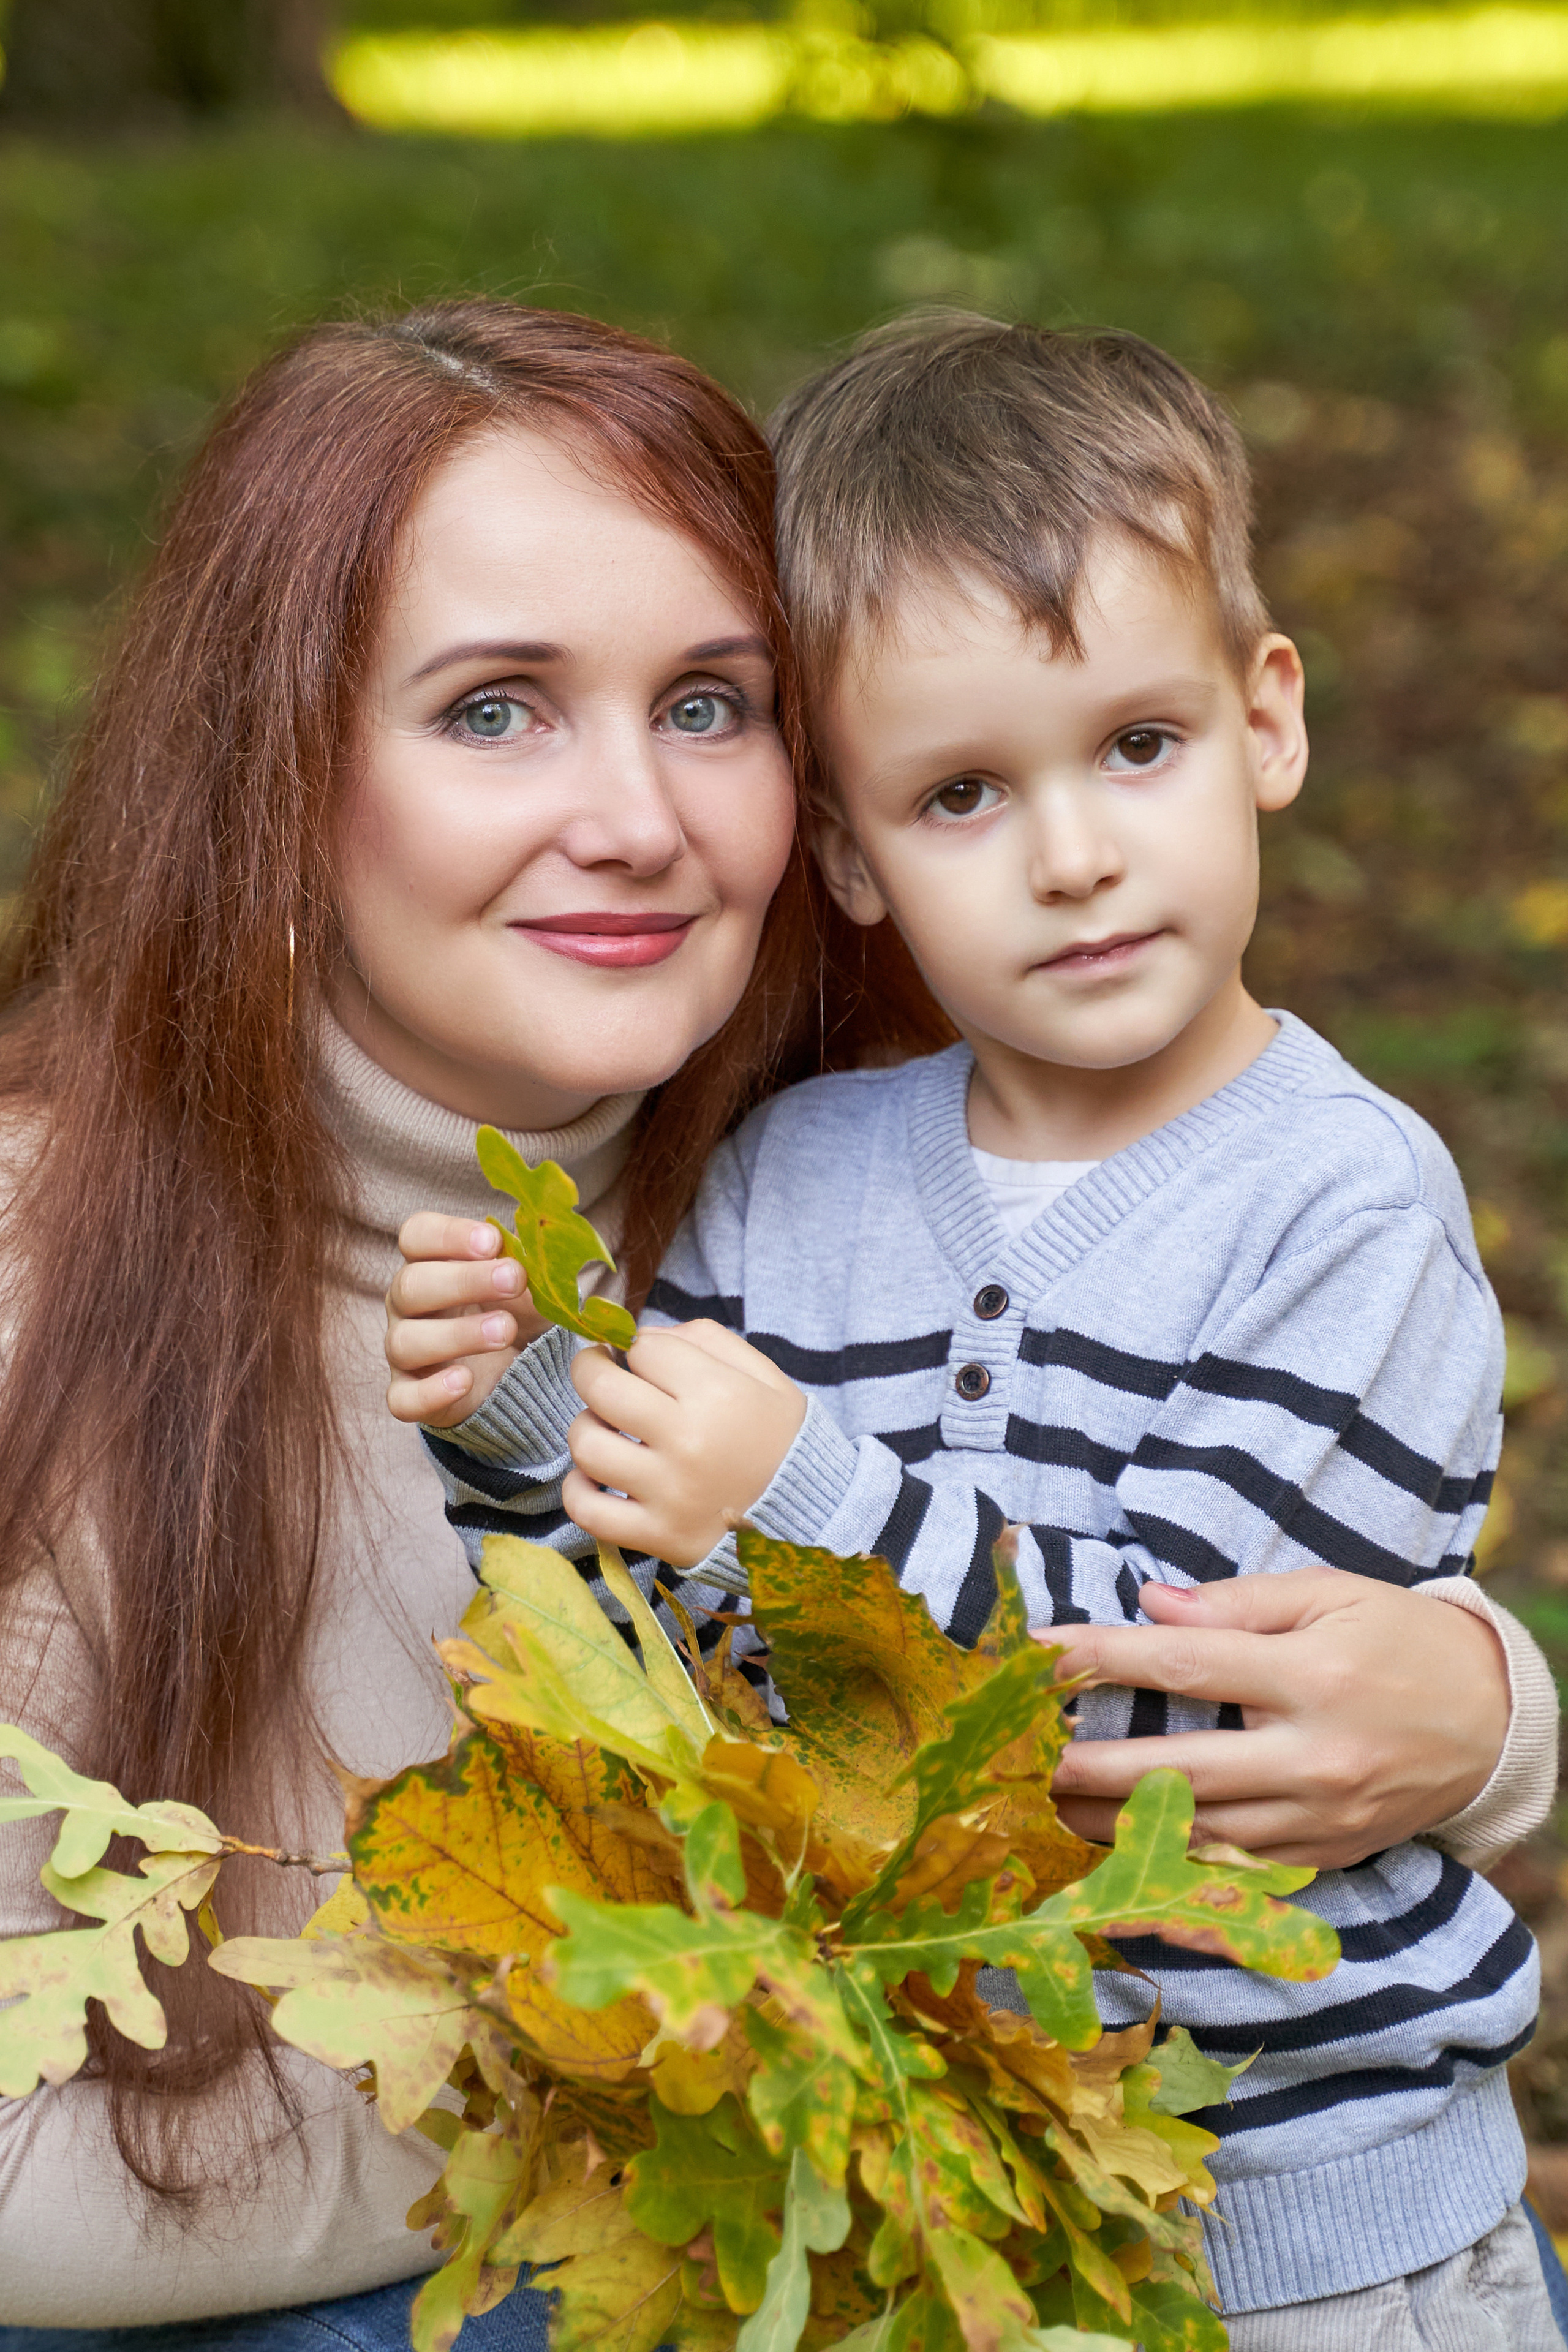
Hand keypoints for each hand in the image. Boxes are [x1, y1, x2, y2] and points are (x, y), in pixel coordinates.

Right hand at [386, 1213, 547, 1427]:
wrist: (518, 1371)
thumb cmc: (513, 1310)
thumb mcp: (526, 1282)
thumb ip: (527, 1260)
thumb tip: (542, 1244)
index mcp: (429, 1263)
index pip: (416, 1235)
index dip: (448, 1235)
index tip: (492, 1241)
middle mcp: (407, 1305)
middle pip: (410, 1285)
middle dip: (464, 1281)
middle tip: (514, 1280)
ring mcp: (404, 1352)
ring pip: (404, 1341)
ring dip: (457, 1334)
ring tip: (505, 1330)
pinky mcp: (410, 1396)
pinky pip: (403, 1398)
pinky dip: (431, 1391)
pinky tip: (465, 1380)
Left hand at [563, 1320, 807, 1567]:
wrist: (813, 1514)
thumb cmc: (779, 1438)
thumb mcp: (764, 1375)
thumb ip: (704, 1340)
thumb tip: (639, 1337)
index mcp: (718, 1395)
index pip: (644, 1349)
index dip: (635, 1347)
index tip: (638, 1357)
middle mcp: (689, 1442)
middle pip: (602, 1389)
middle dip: (590, 1370)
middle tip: (597, 1373)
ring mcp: (670, 1494)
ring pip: (587, 1446)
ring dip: (586, 1428)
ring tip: (605, 1428)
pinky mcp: (658, 1536)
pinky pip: (588, 1511)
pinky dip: (577, 1490)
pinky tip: (595, 1477)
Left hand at [1044, 1567, 1510, 1868]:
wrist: (1495, 1721)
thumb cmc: (1401, 1640)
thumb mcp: (1330, 1593)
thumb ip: (1237, 1601)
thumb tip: (1151, 1604)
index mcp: (1312, 1675)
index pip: (1182, 1665)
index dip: (1100, 1658)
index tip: (1035, 1654)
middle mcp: (1313, 1755)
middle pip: (1176, 1768)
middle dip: (1086, 1768)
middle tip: (1015, 1765)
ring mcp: (1320, 1817)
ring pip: (1198, 1832)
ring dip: (1114, 1826)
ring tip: (1045, 1810)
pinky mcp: (1326, 1856)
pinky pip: (1236, 1870)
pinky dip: (1173, 1866)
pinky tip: (1118, 1856)